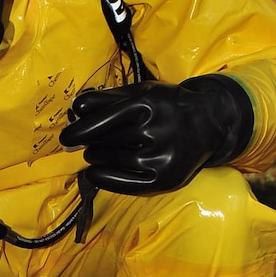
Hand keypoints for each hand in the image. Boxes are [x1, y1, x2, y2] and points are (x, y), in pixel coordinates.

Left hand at [59, 75, 253, 194]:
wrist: (209, 123)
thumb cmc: (166, 106)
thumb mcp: (141, 93)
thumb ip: (107, 99)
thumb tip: (75, 109)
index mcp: (147, 103)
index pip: (101, 120)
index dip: (79, 130)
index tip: (66, 138)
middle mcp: (155, 130)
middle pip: (103, 141)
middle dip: (91, 142)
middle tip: (92, 142)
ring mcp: (160, 157)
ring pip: (109, 161)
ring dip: (97, 157)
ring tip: (100, 152)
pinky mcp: (163, 179)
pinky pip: (121, 183)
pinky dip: (102, 178)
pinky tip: (94, 172)